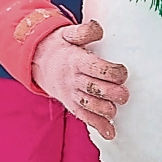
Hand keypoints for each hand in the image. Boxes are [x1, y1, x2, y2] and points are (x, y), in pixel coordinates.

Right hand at [31, 19, 128, 139]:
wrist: (37, 61)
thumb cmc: (60, 46)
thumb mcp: (68, 33)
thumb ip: (84, 31)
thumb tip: (99, 29)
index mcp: (75, 60)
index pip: (94, 68)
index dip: (111, 71)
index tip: (123, 72)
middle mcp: (73, 79)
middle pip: (93, 88)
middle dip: (110, 93)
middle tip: (124, 95)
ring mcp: (71, 93)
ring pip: (88, 105)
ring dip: (104, 110)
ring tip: (115, 111)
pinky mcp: (71, 104)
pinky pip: (84, 117)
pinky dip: (97, 126)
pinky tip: (110, 133)